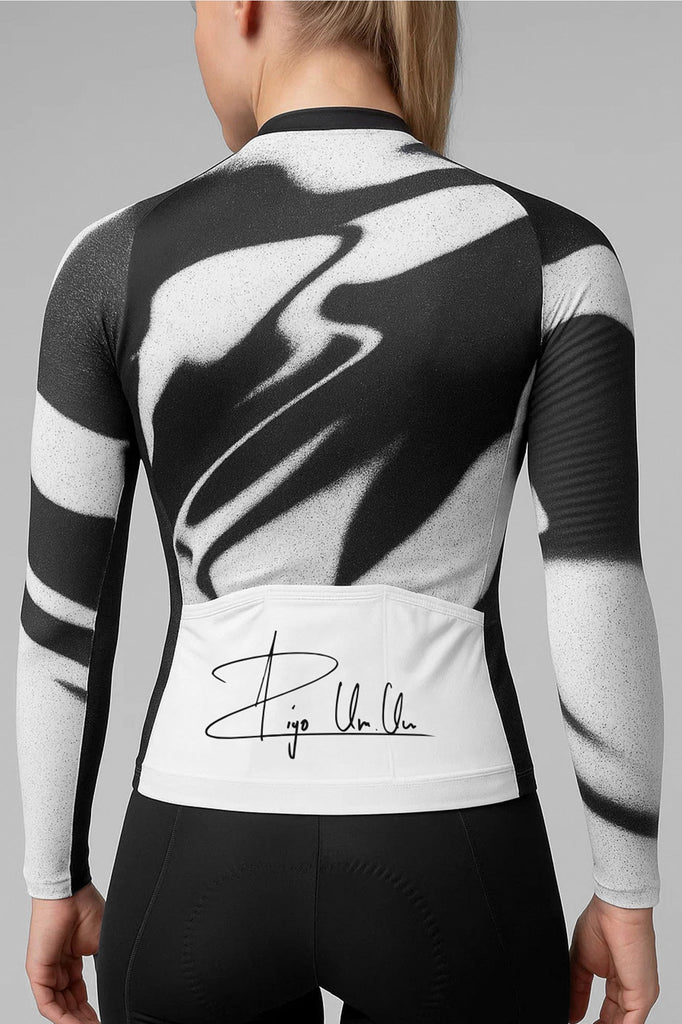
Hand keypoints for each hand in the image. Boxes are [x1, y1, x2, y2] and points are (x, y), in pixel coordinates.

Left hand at [25, 881, 103, 1022]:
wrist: (71, 893)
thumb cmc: (87, 908)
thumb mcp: (102, 944)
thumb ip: (104, 967)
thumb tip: (117, 984)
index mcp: (72, 960)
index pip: (79, 993)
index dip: (91, 1009)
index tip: (104, 1017)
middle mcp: (58, 968)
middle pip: (69, 1003)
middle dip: (84, 1018)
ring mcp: (46, 971)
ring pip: (59, 1007)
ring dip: (75, 1020)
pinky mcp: (37, 971)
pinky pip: (47, 1003)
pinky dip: (62, 1017)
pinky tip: (76, 1023)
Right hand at [568, 893, 660, 1023]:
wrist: (615, 909)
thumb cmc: (602, 923)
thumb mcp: (581, 962)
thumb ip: (577, 989)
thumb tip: (571, 1013)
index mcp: (619, 979)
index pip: (610, 1010)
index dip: (597, 1022)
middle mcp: (632, 988)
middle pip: (617, 1021)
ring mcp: (639, 993)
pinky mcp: (643, 996)